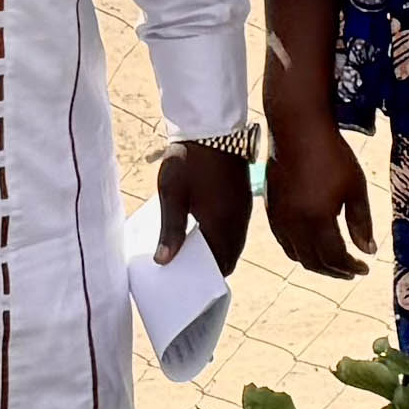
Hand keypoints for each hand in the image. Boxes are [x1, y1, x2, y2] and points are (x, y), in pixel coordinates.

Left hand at [156, 145, 251, 272]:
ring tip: (192, 252)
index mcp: (222, 224)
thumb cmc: (189, 159)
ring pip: (234, 243)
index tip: (187, 281)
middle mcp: (238, 221)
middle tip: (187, 269)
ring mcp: (244, 210)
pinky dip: (223, 236)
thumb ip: (170, 230)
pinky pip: (236, 229)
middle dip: (211, 266)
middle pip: (229, 256)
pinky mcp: (243, 199)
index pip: (219, 263)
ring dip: (218, 250)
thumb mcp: (172, 195)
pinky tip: (204, 231)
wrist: (213, 127)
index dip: (205, 276)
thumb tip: (165, 261)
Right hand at [265, 117, 372, 281]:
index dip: (350, 268)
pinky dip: (299, 251)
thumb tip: (368, 250)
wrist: (298, 130)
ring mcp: (280, 218)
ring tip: (335, 263)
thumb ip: (361, 223)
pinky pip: (284, 241)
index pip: (334, 258)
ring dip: (316, 264)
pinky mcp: (272, 209)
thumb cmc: (332, 156)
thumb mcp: (356, 189)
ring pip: (296, 255)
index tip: (365, 269)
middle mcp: (294, 224)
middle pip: (313, 262)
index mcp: (317, 220)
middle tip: (352, 272)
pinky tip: (312, 246)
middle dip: (335, 271)